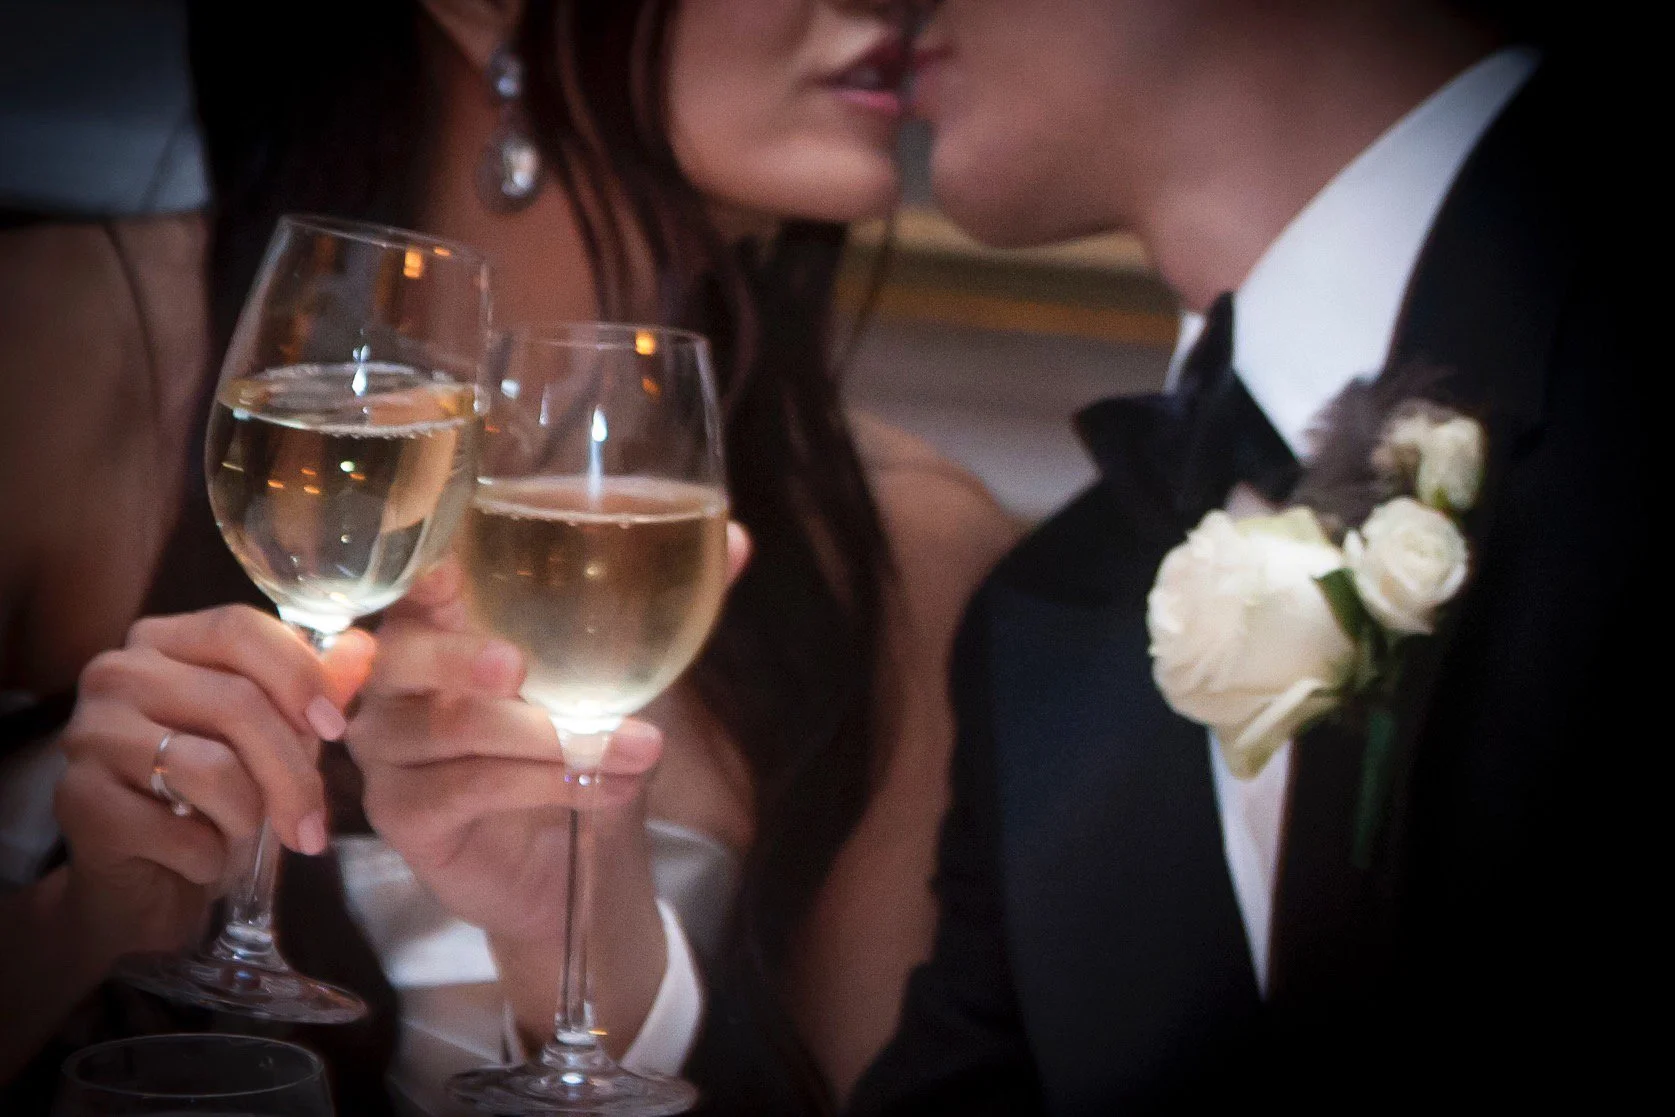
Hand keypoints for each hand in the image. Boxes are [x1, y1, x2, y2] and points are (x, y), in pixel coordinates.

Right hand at [54, 606, 374, 964]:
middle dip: (292, 773)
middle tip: (313, 826)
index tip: (336, 727)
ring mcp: (89, 735)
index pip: (238, 628)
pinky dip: (207, 856)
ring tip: (238, 835)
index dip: (299, 674)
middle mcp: (117, 675)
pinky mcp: (76, 800)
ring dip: (247, 817)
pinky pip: (176, 829)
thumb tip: (363, 648)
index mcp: (163, 643)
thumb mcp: (272, 740)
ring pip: (211, 768)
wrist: (145, 883)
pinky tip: (198, 858)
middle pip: (237, 702)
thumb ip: (314, 690)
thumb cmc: (213, 800)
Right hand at [346, 522, 751, 947]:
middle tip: (518, 666)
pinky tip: (610, 788)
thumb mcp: (627, 666)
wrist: (578, 854)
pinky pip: (466, 790)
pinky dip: (545, 786)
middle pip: (406, 656)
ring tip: (641, 747)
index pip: (412, 587)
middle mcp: (396, 682)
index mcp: (436, 624)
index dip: (423, 579)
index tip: (451, 573)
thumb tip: (740, 541)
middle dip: (462, 658)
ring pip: (453, 730)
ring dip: (552, 739)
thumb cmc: (583, 737)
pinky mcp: (404, 816)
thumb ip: (668, 602)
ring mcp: (390, 751)